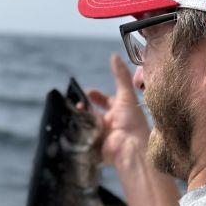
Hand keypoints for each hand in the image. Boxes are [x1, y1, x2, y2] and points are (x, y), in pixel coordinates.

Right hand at [84, 53, 150, 168]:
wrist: (130, 149)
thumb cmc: (132, 122)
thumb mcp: (126, 95)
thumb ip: (120, 76)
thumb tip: (114, 55)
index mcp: (121, 111)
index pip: (106, 101)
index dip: (96, 96)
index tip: (87, 92)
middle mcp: (112, 123)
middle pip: (95, 113)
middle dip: (85, 108)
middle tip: (78, 104)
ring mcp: (104, 136)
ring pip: (88, 125)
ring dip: (81, 120)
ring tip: (75, 115)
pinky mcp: (97, 148)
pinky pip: (85, 140)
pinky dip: (80, 135)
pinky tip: (73, 128)